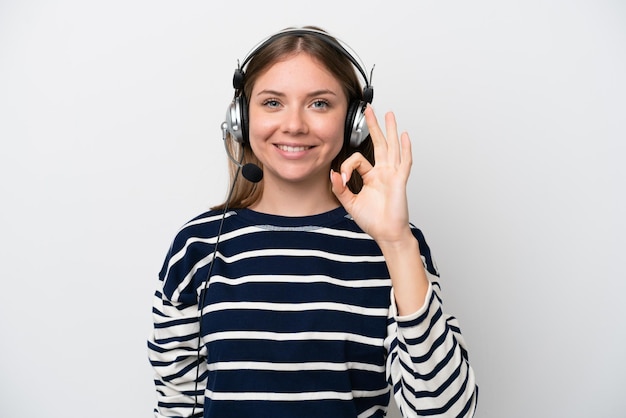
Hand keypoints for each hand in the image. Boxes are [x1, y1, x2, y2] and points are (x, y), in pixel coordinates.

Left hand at [330, 106, 412, 244]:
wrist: (386, 233)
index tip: (342, 179)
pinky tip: (404, 136)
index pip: (357, 159)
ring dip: (390, 130)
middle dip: (373, 126)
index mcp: (371, 176)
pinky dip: (405, 149)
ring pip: (392, 147)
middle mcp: (383, 172)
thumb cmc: (373, 220)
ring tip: (389, 114)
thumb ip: (340, 188)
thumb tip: (333, 174)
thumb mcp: (350, 203)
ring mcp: (392, 174)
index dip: (347, 166)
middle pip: (378, 143)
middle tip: (369, 110)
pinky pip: (404, 162)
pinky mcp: (399, 181)